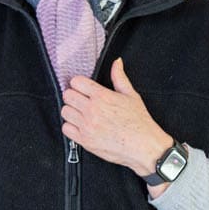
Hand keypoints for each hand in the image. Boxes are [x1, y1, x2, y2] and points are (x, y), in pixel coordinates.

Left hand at [62, 58, 172, 183]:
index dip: (79, 83)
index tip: (83, 88)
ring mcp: (87, 126)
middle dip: (74, 96)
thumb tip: (116, 63)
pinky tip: (81, 125)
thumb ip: (119, 77)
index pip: (76, 82)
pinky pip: (66, 129)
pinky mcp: (85, 141)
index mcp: (102, 96)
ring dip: (72, 111)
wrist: (143, 146)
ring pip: (65, 111)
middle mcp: (92, 110)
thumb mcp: (131, 95)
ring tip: (81, 113)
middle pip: (67, 96)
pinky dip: (71, 126)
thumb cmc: (139, 122)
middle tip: (82, 100)